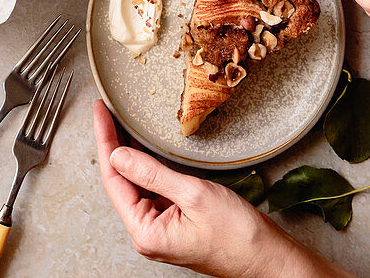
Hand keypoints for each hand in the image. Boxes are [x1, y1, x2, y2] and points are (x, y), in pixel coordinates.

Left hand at [93, 100, 353, 277]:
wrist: (269, 259)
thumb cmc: (238, 236)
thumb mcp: (193, 194)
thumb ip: (152, 173)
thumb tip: (119, 154)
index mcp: (146, 231)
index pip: (114, 178)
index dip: (105, 140)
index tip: (100, 112)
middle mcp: (149, 232)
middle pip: (121, 180)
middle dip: (113, 144)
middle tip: (107, 111)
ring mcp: (162, 228)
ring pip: (137, 183)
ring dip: (130, 153)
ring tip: (120, 121)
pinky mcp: (176, 221)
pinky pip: (154, 189)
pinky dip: (148, 165)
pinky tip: (146, 146)